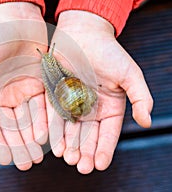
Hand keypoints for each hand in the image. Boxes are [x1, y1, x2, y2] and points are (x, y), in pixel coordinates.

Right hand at [0, 2, 47, 169]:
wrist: (17, 20)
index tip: (5, 160)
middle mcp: (3, 97)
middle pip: (11, 128)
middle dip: (18, 146)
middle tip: (26, 164)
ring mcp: (22, 92)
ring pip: (28, 121)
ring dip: (32, 139)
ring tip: (38, 157)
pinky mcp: (40, 85)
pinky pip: (43, 108)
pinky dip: (45, 122)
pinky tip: (48, 137)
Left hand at [48, 11, 152, 173]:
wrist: (82, 33)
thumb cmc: (108, 52)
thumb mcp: (129, 74)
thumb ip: (140, 97)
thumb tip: (146, 121)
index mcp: (110, 107)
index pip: (108, 134)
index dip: (104, 150)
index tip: (100, 165)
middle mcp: (90, 109)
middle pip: (88, 137)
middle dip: (85, 153)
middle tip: (81, 167)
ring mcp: (72, 104)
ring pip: (70, 131)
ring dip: (69, 146)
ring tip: (68, 159)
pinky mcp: (55, 97)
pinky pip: (54, 117)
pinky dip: (54, 131)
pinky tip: (54, 144)